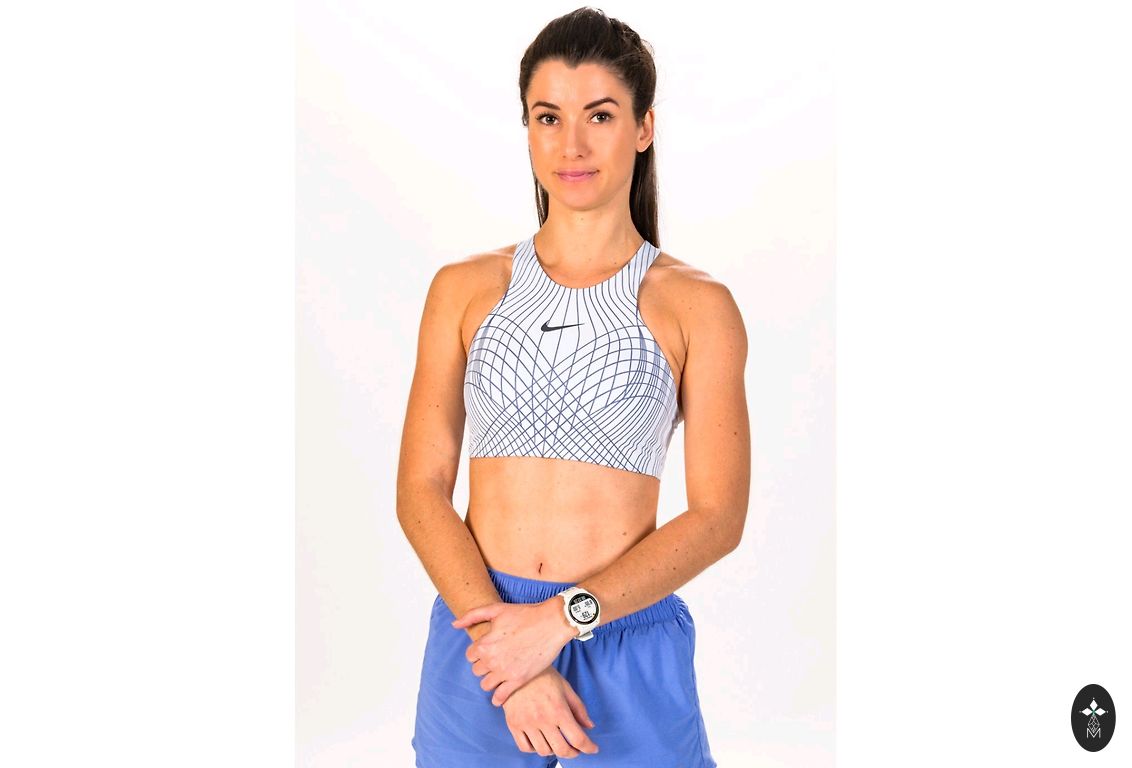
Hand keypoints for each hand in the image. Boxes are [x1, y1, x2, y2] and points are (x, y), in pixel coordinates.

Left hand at [451, 599, 575, 706]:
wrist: (552, 622)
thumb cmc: (525, 614)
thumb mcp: (496, 609)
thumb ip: (472, 616)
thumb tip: (454, 624)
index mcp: (484, 644)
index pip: (470, 656)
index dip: (478, 652)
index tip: (487, 649)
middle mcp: (492, 660)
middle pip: (477, 671)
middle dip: (484, 666)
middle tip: (495, 660)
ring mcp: (505, 672)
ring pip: (485, 685)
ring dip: (490, 680)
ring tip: (498, 674)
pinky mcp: (519, 680)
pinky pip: (501, 696)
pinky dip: (498, 698)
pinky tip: (500, 695)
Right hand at [502, 667, 599, 758]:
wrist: (517, 666)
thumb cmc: (544, 675)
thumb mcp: (566, 688)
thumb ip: (579, 709)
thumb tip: (590, 727)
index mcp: (559, 710)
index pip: (577, 738)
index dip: (588, 748)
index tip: (593, 749)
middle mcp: (542, 719)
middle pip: (561, 750)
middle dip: (573, 753)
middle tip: (576, 749)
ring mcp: (526, 723)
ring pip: (543, 751)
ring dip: (554, 751)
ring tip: (557, 742)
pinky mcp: (513, 724)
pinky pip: (525, 747)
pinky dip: (535, 749)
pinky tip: (540, 741)